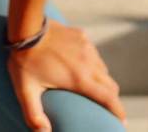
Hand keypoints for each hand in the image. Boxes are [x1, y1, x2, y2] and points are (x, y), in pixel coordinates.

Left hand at [5, 19, 126, 130]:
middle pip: (110, 86)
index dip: (118, 111)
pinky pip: (94, 53)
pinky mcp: (82, 36)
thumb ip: (34, 114)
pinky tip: (81, 66)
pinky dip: (93, 64)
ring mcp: (87, 48)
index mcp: (79, 79)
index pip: (108, 98)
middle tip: (108, 108)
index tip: (122, 122)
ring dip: (102, 81)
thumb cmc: (25, 60)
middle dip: (112, 99)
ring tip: (94, 88)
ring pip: (103, 69)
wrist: (27, 26)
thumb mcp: (26, 90)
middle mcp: (88, 63)